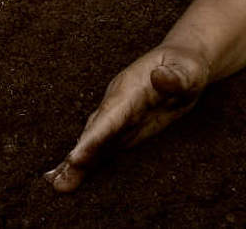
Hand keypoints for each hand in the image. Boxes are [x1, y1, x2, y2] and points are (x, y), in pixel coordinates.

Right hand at [46, 45, 209, 191]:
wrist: (180, 62)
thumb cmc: (185, 66)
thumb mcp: (187, 69)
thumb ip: (176, 76)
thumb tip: (161, 77)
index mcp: (129, 90)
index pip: (109, 117)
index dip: (92, 139)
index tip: (76, 158)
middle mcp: (117, 104)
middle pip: (94, 132)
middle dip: (77, 156)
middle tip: (58, 180)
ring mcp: (119, 117)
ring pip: (94, 142)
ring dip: (76, 162)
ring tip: (57, 183)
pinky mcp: (124, 128)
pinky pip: (103, 146)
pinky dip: (88, 160)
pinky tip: (71, 174)